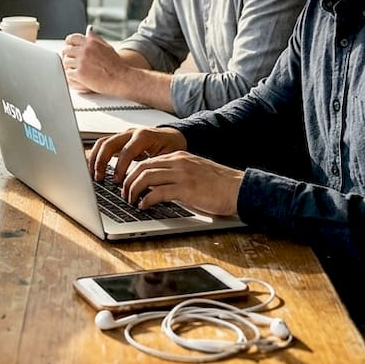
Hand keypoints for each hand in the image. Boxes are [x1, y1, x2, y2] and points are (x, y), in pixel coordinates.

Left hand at [61, 27, 124, 94]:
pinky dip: (70, 75)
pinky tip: (75, 76)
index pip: (72, 38)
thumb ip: (95, 38)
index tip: (68, 47)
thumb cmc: (116, 64)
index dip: (68, 43)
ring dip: (68, 65)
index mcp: (91, 42)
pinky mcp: (80, 73)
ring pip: (66, 61)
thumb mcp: (107, 46)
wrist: (121, 78)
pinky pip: (68, 73)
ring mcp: (81, 62)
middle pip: (66, 50)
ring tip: (73, 68)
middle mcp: (85, 50)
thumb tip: (89, 30)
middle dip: (67, 55)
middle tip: (70, 60)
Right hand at [88, 125, 185, 183]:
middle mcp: (131, 133)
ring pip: (102, 142)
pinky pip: (104, 145)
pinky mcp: (120, 140)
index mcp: (144, 136)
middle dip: (100, 162)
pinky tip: (95, 169)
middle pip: (108, 144)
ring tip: (93, 174)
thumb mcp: (168, 158)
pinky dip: (97, 156)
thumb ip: (155, 169)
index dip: (120, 168)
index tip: (118, 182)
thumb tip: (145, 186)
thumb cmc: (173, 146)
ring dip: (95, 159)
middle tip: (99, 178)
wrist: (174, 136)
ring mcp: (124, 135)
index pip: (126, 152)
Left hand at [115, 151, 243, 217]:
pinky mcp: (186, 189)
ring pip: (146, 177)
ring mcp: (182, 174)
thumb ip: (177, 174)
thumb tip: (158, 186)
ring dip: (134, 190)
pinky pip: (158, 192)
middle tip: (124, 194)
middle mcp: (178, 162)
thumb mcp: (195, 173)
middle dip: (129, 181)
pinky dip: (146, 200)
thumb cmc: (220, 185)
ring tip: (131, 201)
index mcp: (180, 157)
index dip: (133, 172)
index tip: (127, 183)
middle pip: (142, 167)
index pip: (148, 160)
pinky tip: (144, 206)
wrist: (240, 189)